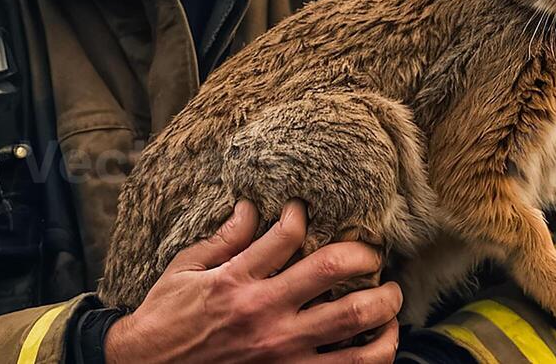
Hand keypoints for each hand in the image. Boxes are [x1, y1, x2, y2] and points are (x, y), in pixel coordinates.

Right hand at [105, 200, 401, 362]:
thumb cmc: (166, 319)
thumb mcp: (185, 271)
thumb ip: (223, 240)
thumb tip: (250, 206)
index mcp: (236, 281)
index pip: (287, 234)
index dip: (302, 216)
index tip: (305, 212)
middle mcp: (264, 314)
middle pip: (333, 271)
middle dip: (366, 257)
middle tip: (375, 258)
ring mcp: (281, 352)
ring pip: (353, 327)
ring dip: (383, 310)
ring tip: (389, 303)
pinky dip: (372, 358)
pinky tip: (378, 345)